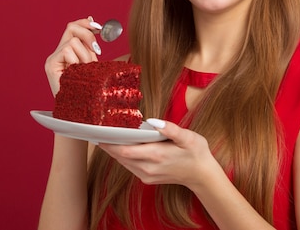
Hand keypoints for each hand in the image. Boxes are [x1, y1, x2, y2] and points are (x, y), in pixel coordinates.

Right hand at [45, 17, 101, 95]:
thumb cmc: (88, 89)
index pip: (73, 27)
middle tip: (97, 50)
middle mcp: (56, 53)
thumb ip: (89, 43)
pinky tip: (77, 73)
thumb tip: (90, 18)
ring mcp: (52, 59)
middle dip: (88, 35)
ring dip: (85, 55)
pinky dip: (77, 61)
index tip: (99, 28)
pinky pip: (67, 51)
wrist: (81, 111)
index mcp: (66, 51)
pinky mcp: (50, 65)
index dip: (85, 24)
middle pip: (71, 28)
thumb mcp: (92, 62)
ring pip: (72, 41)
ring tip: (86, 70)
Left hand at [99, 119, 217, 189]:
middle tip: (97, 132)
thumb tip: (153, 121)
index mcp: (156, 155)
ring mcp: (147, 175)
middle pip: (120, 157)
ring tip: (105, 137)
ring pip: (123, 162)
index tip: (99, 134)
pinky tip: (120, 146)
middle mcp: (148, 168)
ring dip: (114, 151)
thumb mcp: (189, 137)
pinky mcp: (147, 178)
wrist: (202, 175)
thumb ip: (171, 129)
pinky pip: (129, 166)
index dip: (109, 144)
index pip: (124, 151)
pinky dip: (122, 157)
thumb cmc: (196, 153)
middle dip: (108, 145)